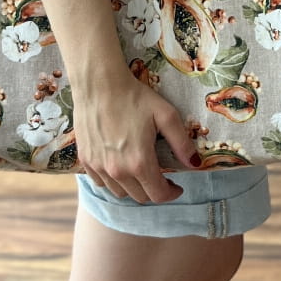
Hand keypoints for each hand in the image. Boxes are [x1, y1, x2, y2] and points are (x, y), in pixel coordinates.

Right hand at [74, 71, 199, 204]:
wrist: (99, 84)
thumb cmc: (134, 97)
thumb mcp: (166, 116)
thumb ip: (182, 143)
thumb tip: (195, 164)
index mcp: (139, 162)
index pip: (158, 194)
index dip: (171, 193)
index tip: (176, 187)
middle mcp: (117, 171)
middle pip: (140, 197)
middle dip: (155, 191)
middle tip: (162, 178)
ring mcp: (98, 167)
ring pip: (120, 192)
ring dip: (134, 187)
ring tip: (141, 172)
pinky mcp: (85, 160)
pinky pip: (101, 183)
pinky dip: (113, 181)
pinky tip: (120, 166)